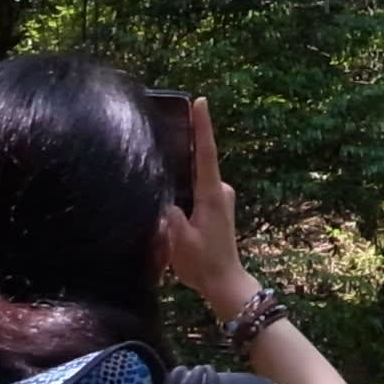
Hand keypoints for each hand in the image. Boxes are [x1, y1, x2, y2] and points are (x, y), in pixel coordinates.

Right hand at [163, 98, 257, 321]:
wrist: (224, 282)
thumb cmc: (202, 263)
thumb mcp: (178, 239)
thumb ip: (168, 213)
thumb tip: (160, 192)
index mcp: (211, 193)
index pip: (206, 152)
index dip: (202, 125)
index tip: (200, 101)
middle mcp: (220, 189)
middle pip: (199, 161)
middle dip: (184, 147)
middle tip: (164, 130)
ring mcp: (221, 197)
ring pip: (196, 177)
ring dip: (182, 172)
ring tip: (159, 163)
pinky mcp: (217, 206)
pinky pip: (198, 187)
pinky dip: (185, 185)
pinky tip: (169, 190)